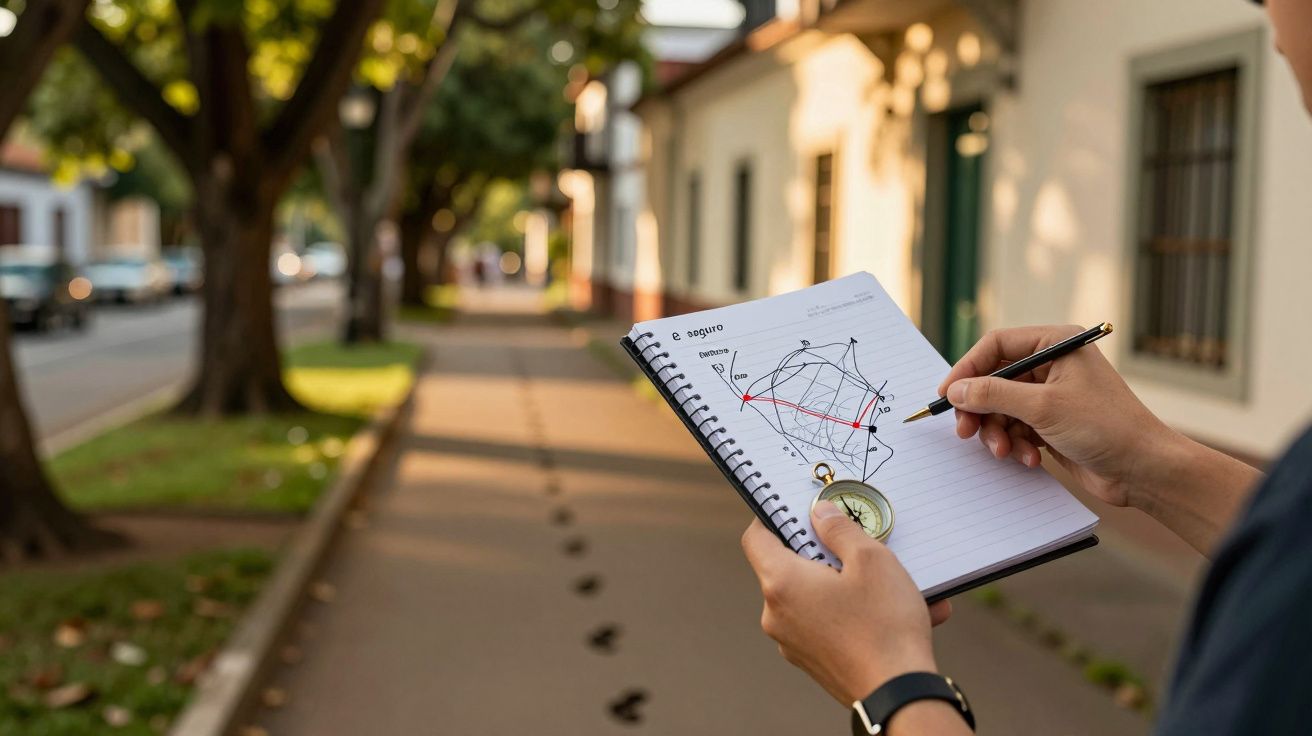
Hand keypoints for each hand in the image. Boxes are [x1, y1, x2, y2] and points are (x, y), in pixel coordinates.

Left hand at [740, 502, 950, 704]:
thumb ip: (840, 529)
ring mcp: (793, 642)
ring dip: (852, 585)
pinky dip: (859, 613)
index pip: (756, 538)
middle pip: (791, 567)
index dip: (773, 516)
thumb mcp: (871, 560)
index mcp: (781, 583)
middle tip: (859, 543)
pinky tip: (906, 610)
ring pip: (818, 597)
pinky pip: (832, 623)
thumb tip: (820, 514)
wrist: (900, 695)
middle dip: (827, 552)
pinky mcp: (815, 660)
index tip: (797, 509)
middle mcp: (777, 615)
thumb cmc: (884, 626)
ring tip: (900, 583)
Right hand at [938, 325, 1178, 509]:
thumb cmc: (1106, 427)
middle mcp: (1053, 365)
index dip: (968, 368)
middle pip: (995, 380)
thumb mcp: (1043, 407)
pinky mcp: (1052, 423)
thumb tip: (956, 390)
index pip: (997, 345)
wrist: (1143, 470)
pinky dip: (1016, 444)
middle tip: (966, 431)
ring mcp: (1052, 395)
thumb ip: (994, 395)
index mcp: (1056, 344)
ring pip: (1002, 408)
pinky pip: (1016, 428)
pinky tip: (1030, 459)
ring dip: (998, 432)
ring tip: (1006, 451)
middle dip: (981, 409)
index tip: (948, 394)